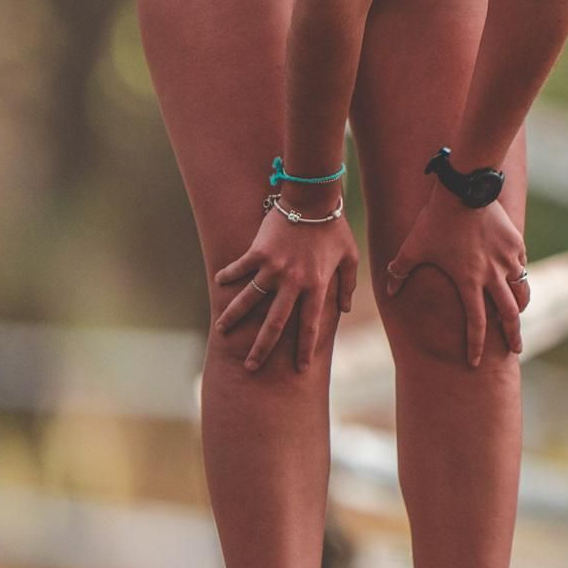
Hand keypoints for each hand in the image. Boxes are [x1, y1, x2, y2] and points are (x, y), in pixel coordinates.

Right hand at [212, 207, 359, 373]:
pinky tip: (218, 283)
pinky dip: (228, 276)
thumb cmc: (333, 227)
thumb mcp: (349, 256)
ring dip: (234, 317)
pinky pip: (240, 269)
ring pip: (249, 300)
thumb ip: (347, 284)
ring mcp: (273, 268)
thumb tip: (346, 309)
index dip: (306, 349)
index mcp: (316, 286)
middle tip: (251, 367)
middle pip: (275, 324)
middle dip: (262, 348)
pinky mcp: (258, 252)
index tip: (300, 369)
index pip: (310, 326)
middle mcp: (293, 282)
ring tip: (221, 331)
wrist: (312, 198)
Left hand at [386, 191, 528, 366]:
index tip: (475, 362)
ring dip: (521, 306)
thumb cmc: (435, 220)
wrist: (463, 188)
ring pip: (522, 291)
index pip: (476, 323)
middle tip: (516, 350)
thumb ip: (399, 270)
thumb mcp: (412, 247)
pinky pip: (521, 265)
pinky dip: (520, 275)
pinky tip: (516, 277)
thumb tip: (388, 289)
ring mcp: (507, 259)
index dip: (476, 345)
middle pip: (509, 314)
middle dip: (513, 336)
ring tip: (520, 314)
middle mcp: (492, 275)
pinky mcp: (515, 242)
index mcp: (468, 282)